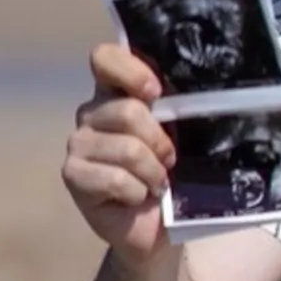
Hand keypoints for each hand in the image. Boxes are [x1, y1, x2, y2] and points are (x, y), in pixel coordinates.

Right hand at [62, 44, 176, 265]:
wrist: (159, 222)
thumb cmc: (173, 169)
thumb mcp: (183, 131)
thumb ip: (182, 105)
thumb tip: (208, 91)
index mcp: (119, 91)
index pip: (105, 58)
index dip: (130, 70)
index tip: (156, 92)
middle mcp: (93, 111)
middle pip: (128, 110)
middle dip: (159, 140)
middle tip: (170, 158)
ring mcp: (79, 142)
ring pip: (126, 148)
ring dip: (153, 171)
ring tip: (158, 182)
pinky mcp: (73, 174)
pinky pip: (115, 178)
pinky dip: (137, 191)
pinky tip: (138, 196)